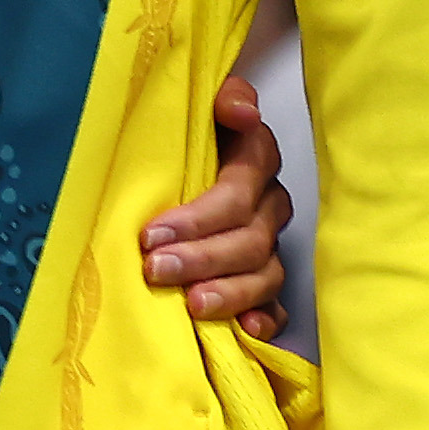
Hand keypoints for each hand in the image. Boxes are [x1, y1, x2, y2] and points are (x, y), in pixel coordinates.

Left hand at [147, 77, 295, 341]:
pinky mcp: (264, 275)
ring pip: (265, 272)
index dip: (200, 216)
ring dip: (230, 292)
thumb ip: (221, 99)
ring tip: (192, 305)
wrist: (180, 152)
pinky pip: (277, 302)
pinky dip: (265, 318)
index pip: (238, 192)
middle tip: (157, 270)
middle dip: (203, 256)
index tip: (151, 234)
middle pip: (249, 238)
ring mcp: (269, 243)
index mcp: (253, 161)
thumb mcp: (193, 107)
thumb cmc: (180, 133)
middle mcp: (267, 205)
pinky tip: (246, 330)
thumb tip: (238, 110)